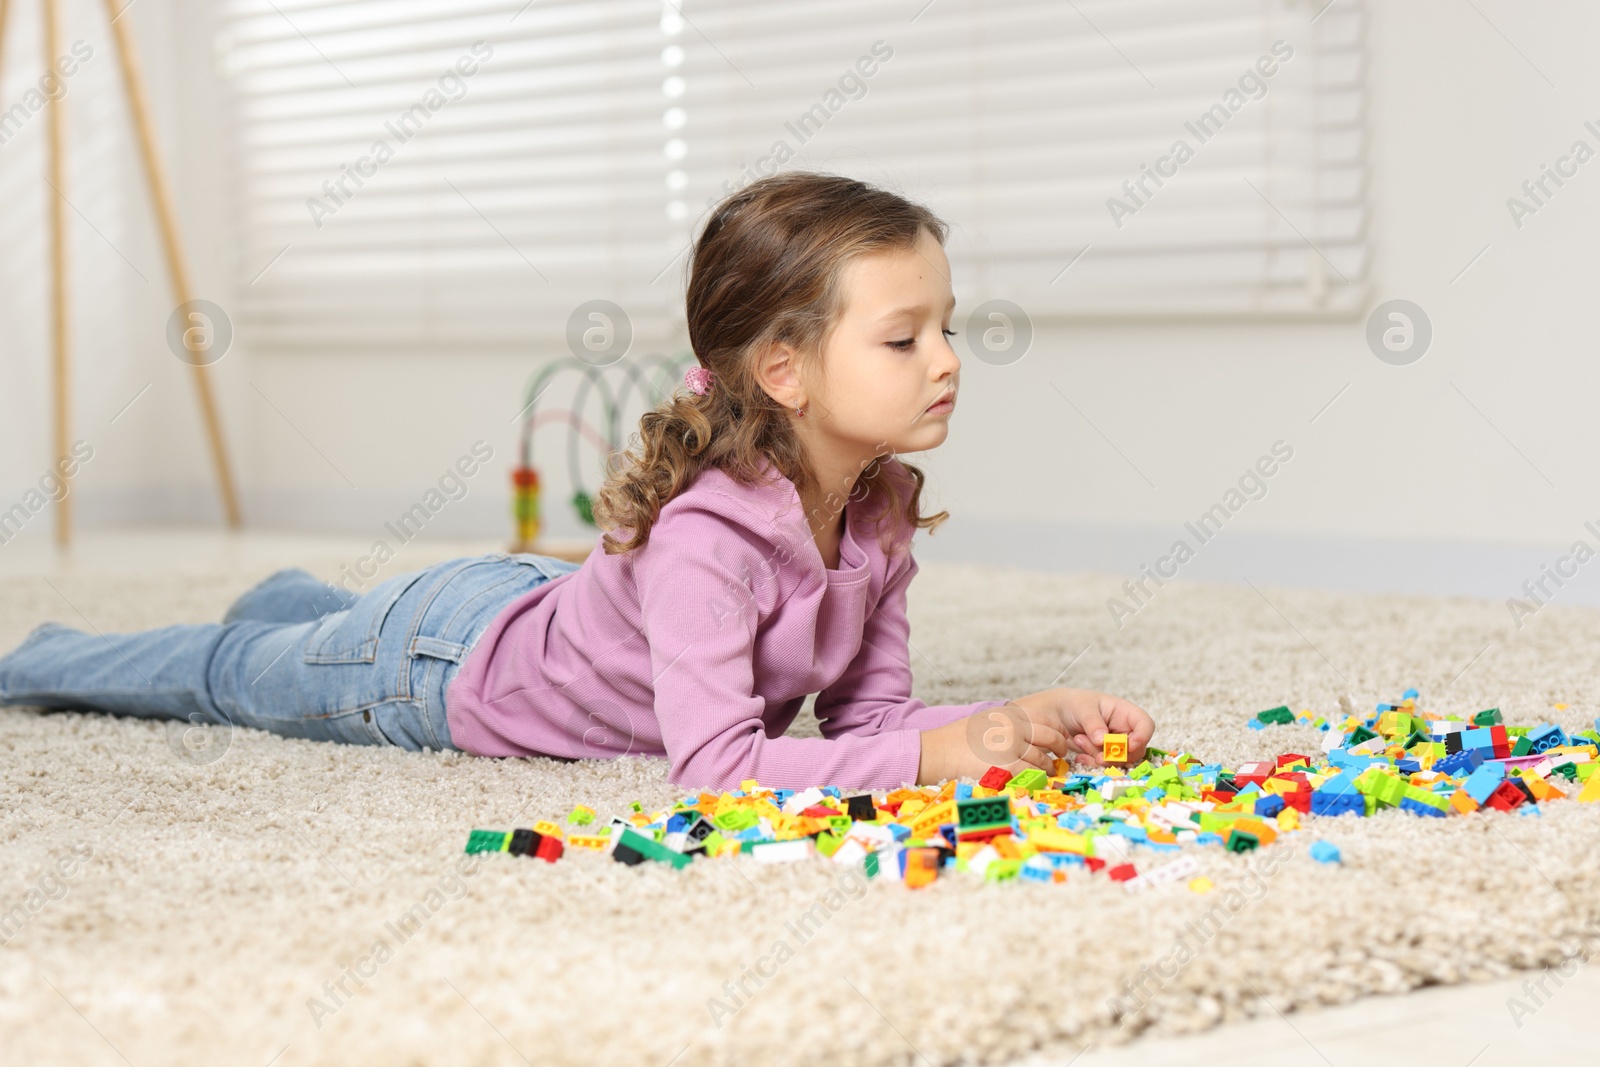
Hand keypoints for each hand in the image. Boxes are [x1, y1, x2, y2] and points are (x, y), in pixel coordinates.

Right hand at [917, 700, 1069, 784]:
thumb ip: (1010, 724)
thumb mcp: (987, 720)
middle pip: (1051, 738)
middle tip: (1061, 757)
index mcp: (1010, 714)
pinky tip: (1032, 781)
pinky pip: (1032, 775)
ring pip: (1044, 760)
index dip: (1058, 732)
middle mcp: (1014, 728)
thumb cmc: (958, 740)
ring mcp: (1012, 748)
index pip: (1047, 721)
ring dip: (1048, 768)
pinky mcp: (1008, 768)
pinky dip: (1036, 779)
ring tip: (1046, 771)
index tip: (1060, 740)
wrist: (938, 751)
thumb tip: (1034, 736)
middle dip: (1061, 749)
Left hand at [1012, 687, 1154, 769]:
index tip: (1129, 745)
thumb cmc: (1074, 704)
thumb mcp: (1082, 708)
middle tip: (1097, 754)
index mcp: (1124, 712)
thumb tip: (1103, 741)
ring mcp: (1115, 744)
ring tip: (1078, 740)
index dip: (1142, 737)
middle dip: (1118, 754)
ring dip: (1100, 757)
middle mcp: (1124, 730)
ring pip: (1120, 760)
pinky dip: (1092, 763)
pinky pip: (1105, 765)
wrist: (1056, 714)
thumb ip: (1093, 723)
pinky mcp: (1103, 755)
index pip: (1145, 725)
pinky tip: (1079, 756)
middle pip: (1136, 749)